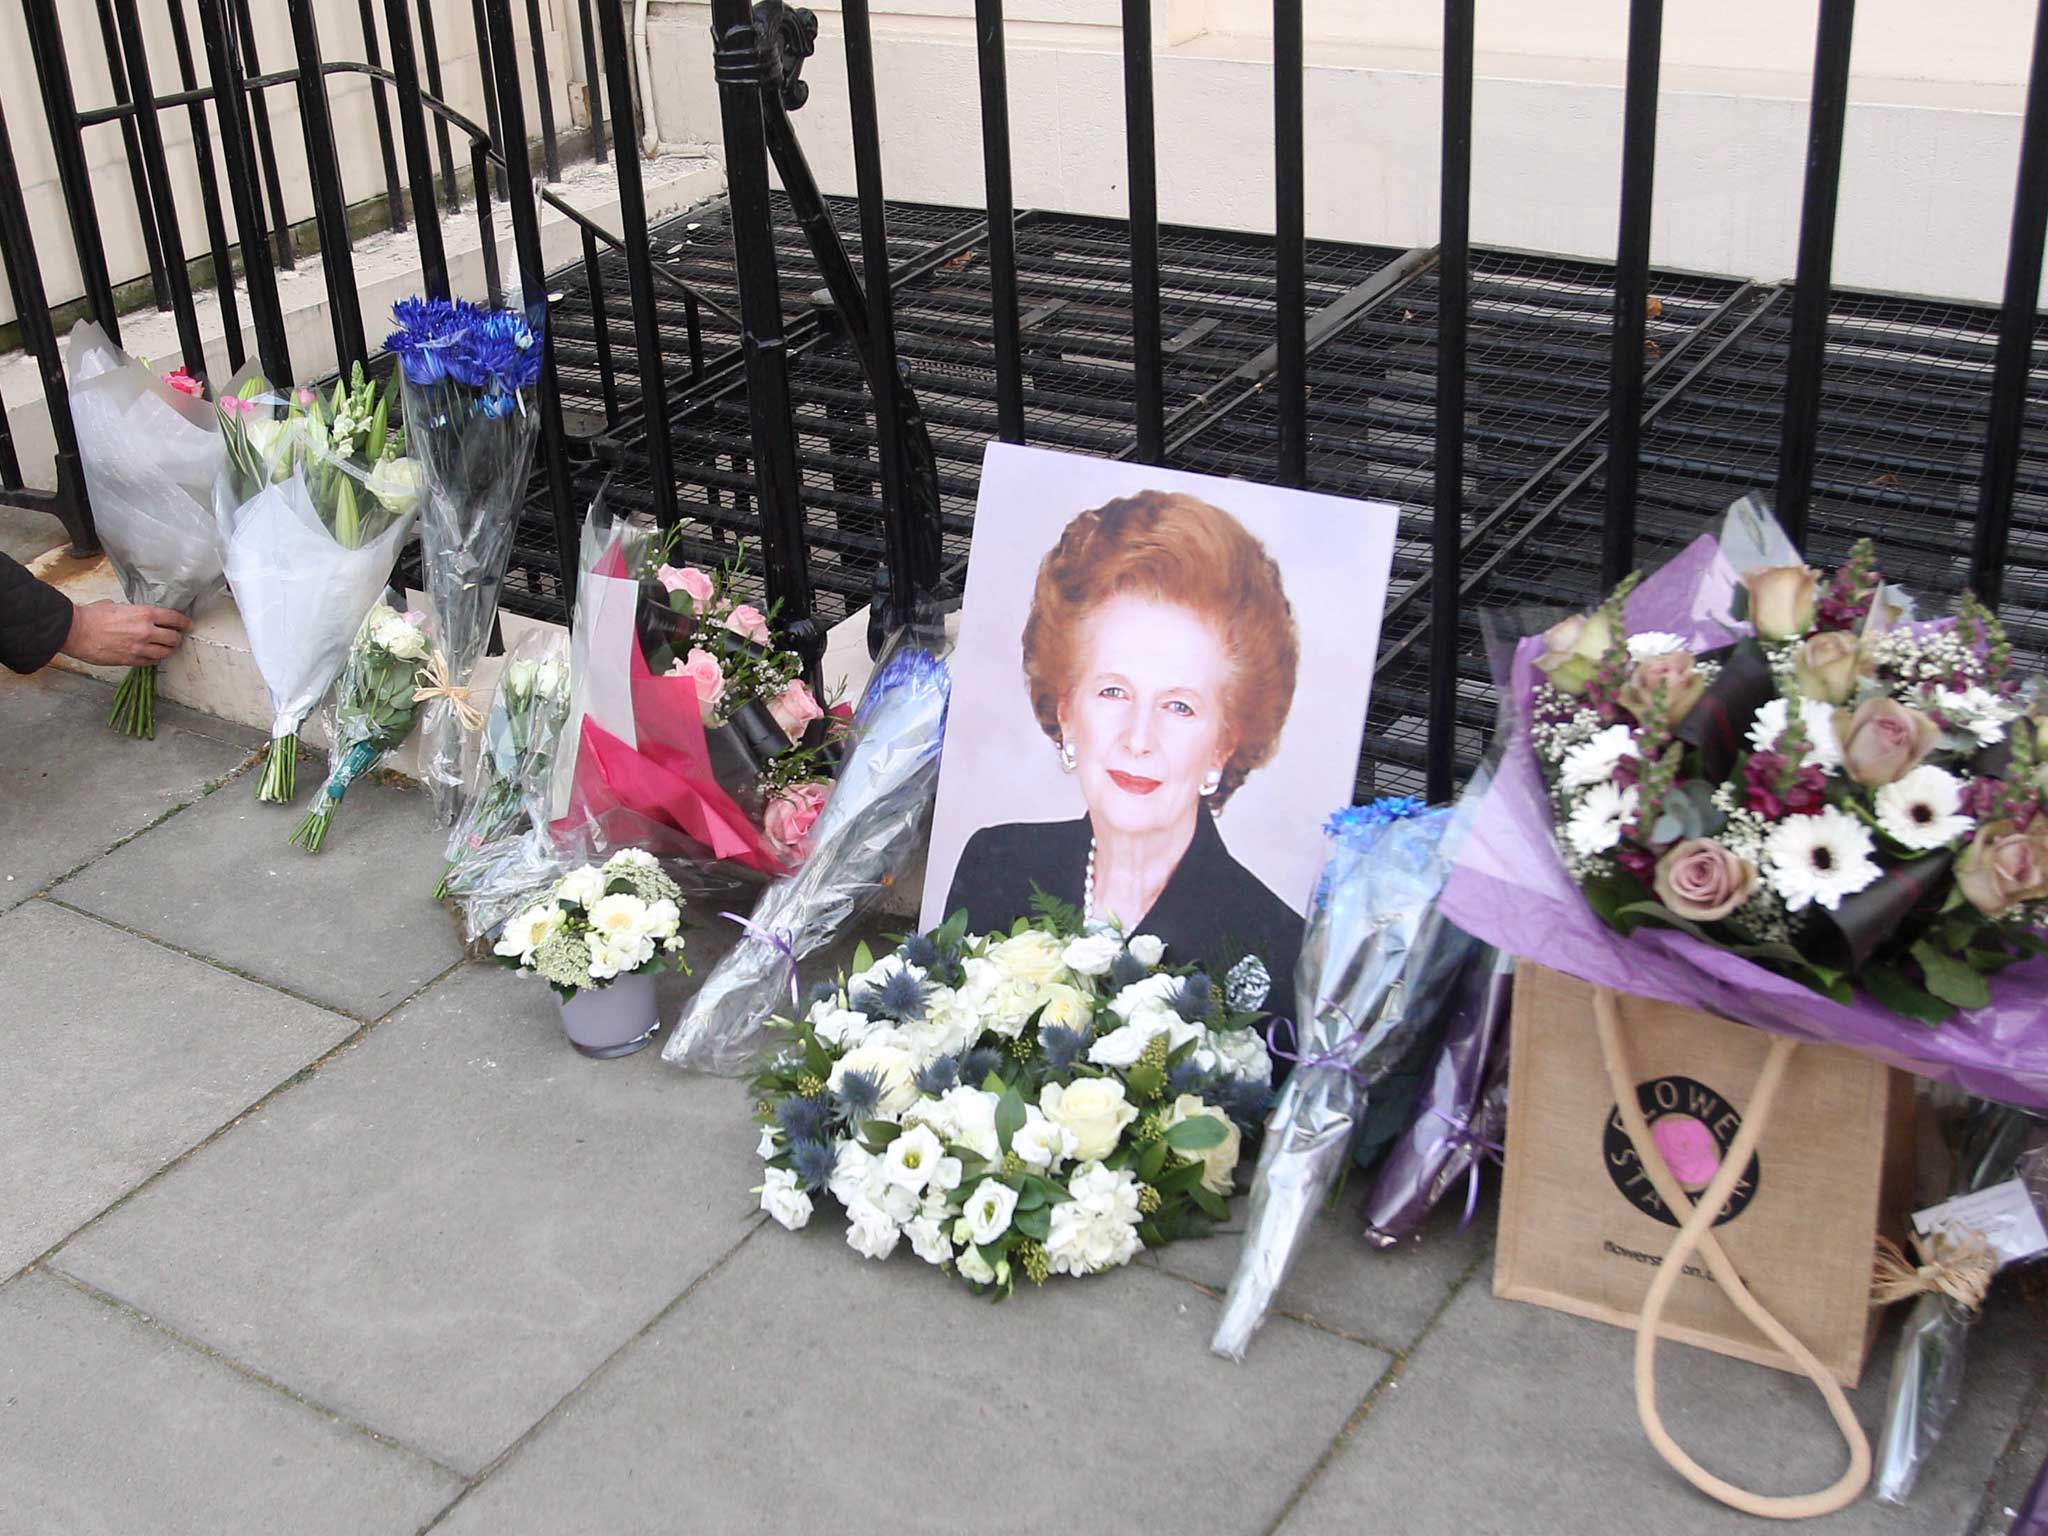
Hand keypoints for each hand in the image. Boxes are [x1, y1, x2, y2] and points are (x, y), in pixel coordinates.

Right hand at [61, 601, 191, 666]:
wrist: (74, 631)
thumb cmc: (91, 616)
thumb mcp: (116, 606)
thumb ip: (132, 612)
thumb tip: (135, 615)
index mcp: (144, 614)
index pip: (174, 619)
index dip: (183, 622)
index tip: (187, 625)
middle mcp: (146, 631)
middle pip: (174, 638)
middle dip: (176, 638)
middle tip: (175, 637)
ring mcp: (139, 648)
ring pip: (165, 652)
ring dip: (167, 650)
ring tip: (165, 648)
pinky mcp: (130, 660)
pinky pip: (150, 662)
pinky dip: (154, 659)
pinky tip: (152, 656)